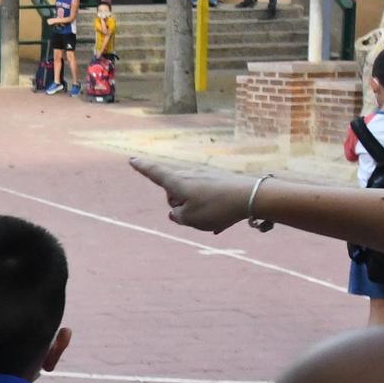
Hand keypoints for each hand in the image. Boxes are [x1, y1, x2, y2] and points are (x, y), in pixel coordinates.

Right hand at [129, 156, 255, 233]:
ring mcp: (205, 177)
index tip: (132, 160)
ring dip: (195, 209)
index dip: (143, 168)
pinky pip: (206, 199)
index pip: (155, 174)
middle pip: (173, 191)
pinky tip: (221, 222)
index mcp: (177, 182)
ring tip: (211, 222)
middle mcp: (189, 175)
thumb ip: (177, 217)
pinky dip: (208, 210)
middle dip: (177, 204)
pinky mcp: (218, 181)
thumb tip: (175, 212)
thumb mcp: (190, 220)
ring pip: (190, 196)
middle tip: (191, 217)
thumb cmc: (216, 208)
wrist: (251, 197)